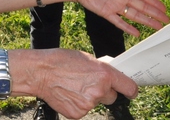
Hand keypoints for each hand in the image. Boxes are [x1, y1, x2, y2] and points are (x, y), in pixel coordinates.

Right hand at [17, 49, 137, 118]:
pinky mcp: (78, 113)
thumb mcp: (85, 58)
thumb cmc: (60, 61)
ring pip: (96, 103)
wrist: (39, 72)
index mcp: (104, 74)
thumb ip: (101, 68)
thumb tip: (112, 74)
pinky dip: (78, 103)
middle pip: (111, 96)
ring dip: (89, 97)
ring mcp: (89, 104)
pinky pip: (84, 109)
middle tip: (88, 83)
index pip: (130, 88)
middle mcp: (99, 90)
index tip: (129, 90)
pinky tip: (68, 94)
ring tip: (73, 86)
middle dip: (104, 91)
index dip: (130, 90)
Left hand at [64, 0, 169, 35]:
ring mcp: (114, 6)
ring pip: (134, 15)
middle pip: (142, 7)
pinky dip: (127, 28)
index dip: (154, 2)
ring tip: (158, 28)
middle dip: (154, 14)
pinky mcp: (105, 12)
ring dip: (146, 22)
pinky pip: (119, 22)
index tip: (164, 8)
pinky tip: (137, 33)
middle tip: (166, 21)